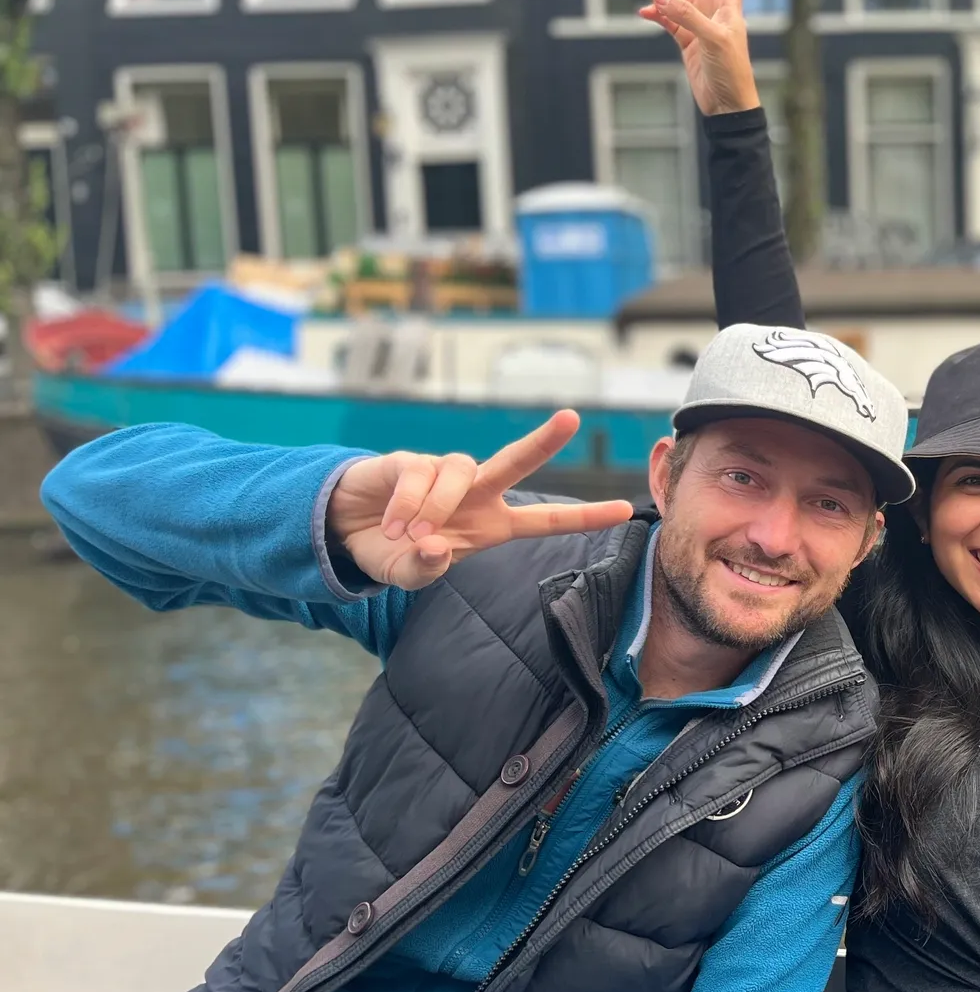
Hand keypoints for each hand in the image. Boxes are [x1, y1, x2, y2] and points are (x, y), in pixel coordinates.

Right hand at [326, 410, 633, 589]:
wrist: (343, 532)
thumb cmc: (391, 552)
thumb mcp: (409, 574)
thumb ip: (425, 570)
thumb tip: (435, 548)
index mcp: (491, 524)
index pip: (544, 520)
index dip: (583, 517)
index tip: (624, 509)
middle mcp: (475, 493)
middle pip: (515, 461)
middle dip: (544, 440)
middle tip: (571, 418)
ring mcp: (443, 473)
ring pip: (458, 472)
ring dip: (434, 508)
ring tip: (408, 536)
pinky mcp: (409, 461)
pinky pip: (419, 474)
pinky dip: (408, 503)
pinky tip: (393, 525)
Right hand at [641, 0, 762, 115]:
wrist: (727, 104)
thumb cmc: (731, 70)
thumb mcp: (711, 39)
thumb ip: (684, 14)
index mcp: (729, 0)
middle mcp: (714, 5)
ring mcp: (699, 20)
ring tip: (655, 7)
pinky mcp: (686, 38)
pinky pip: (666, 17)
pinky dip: (655, 14)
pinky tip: (645, 14)